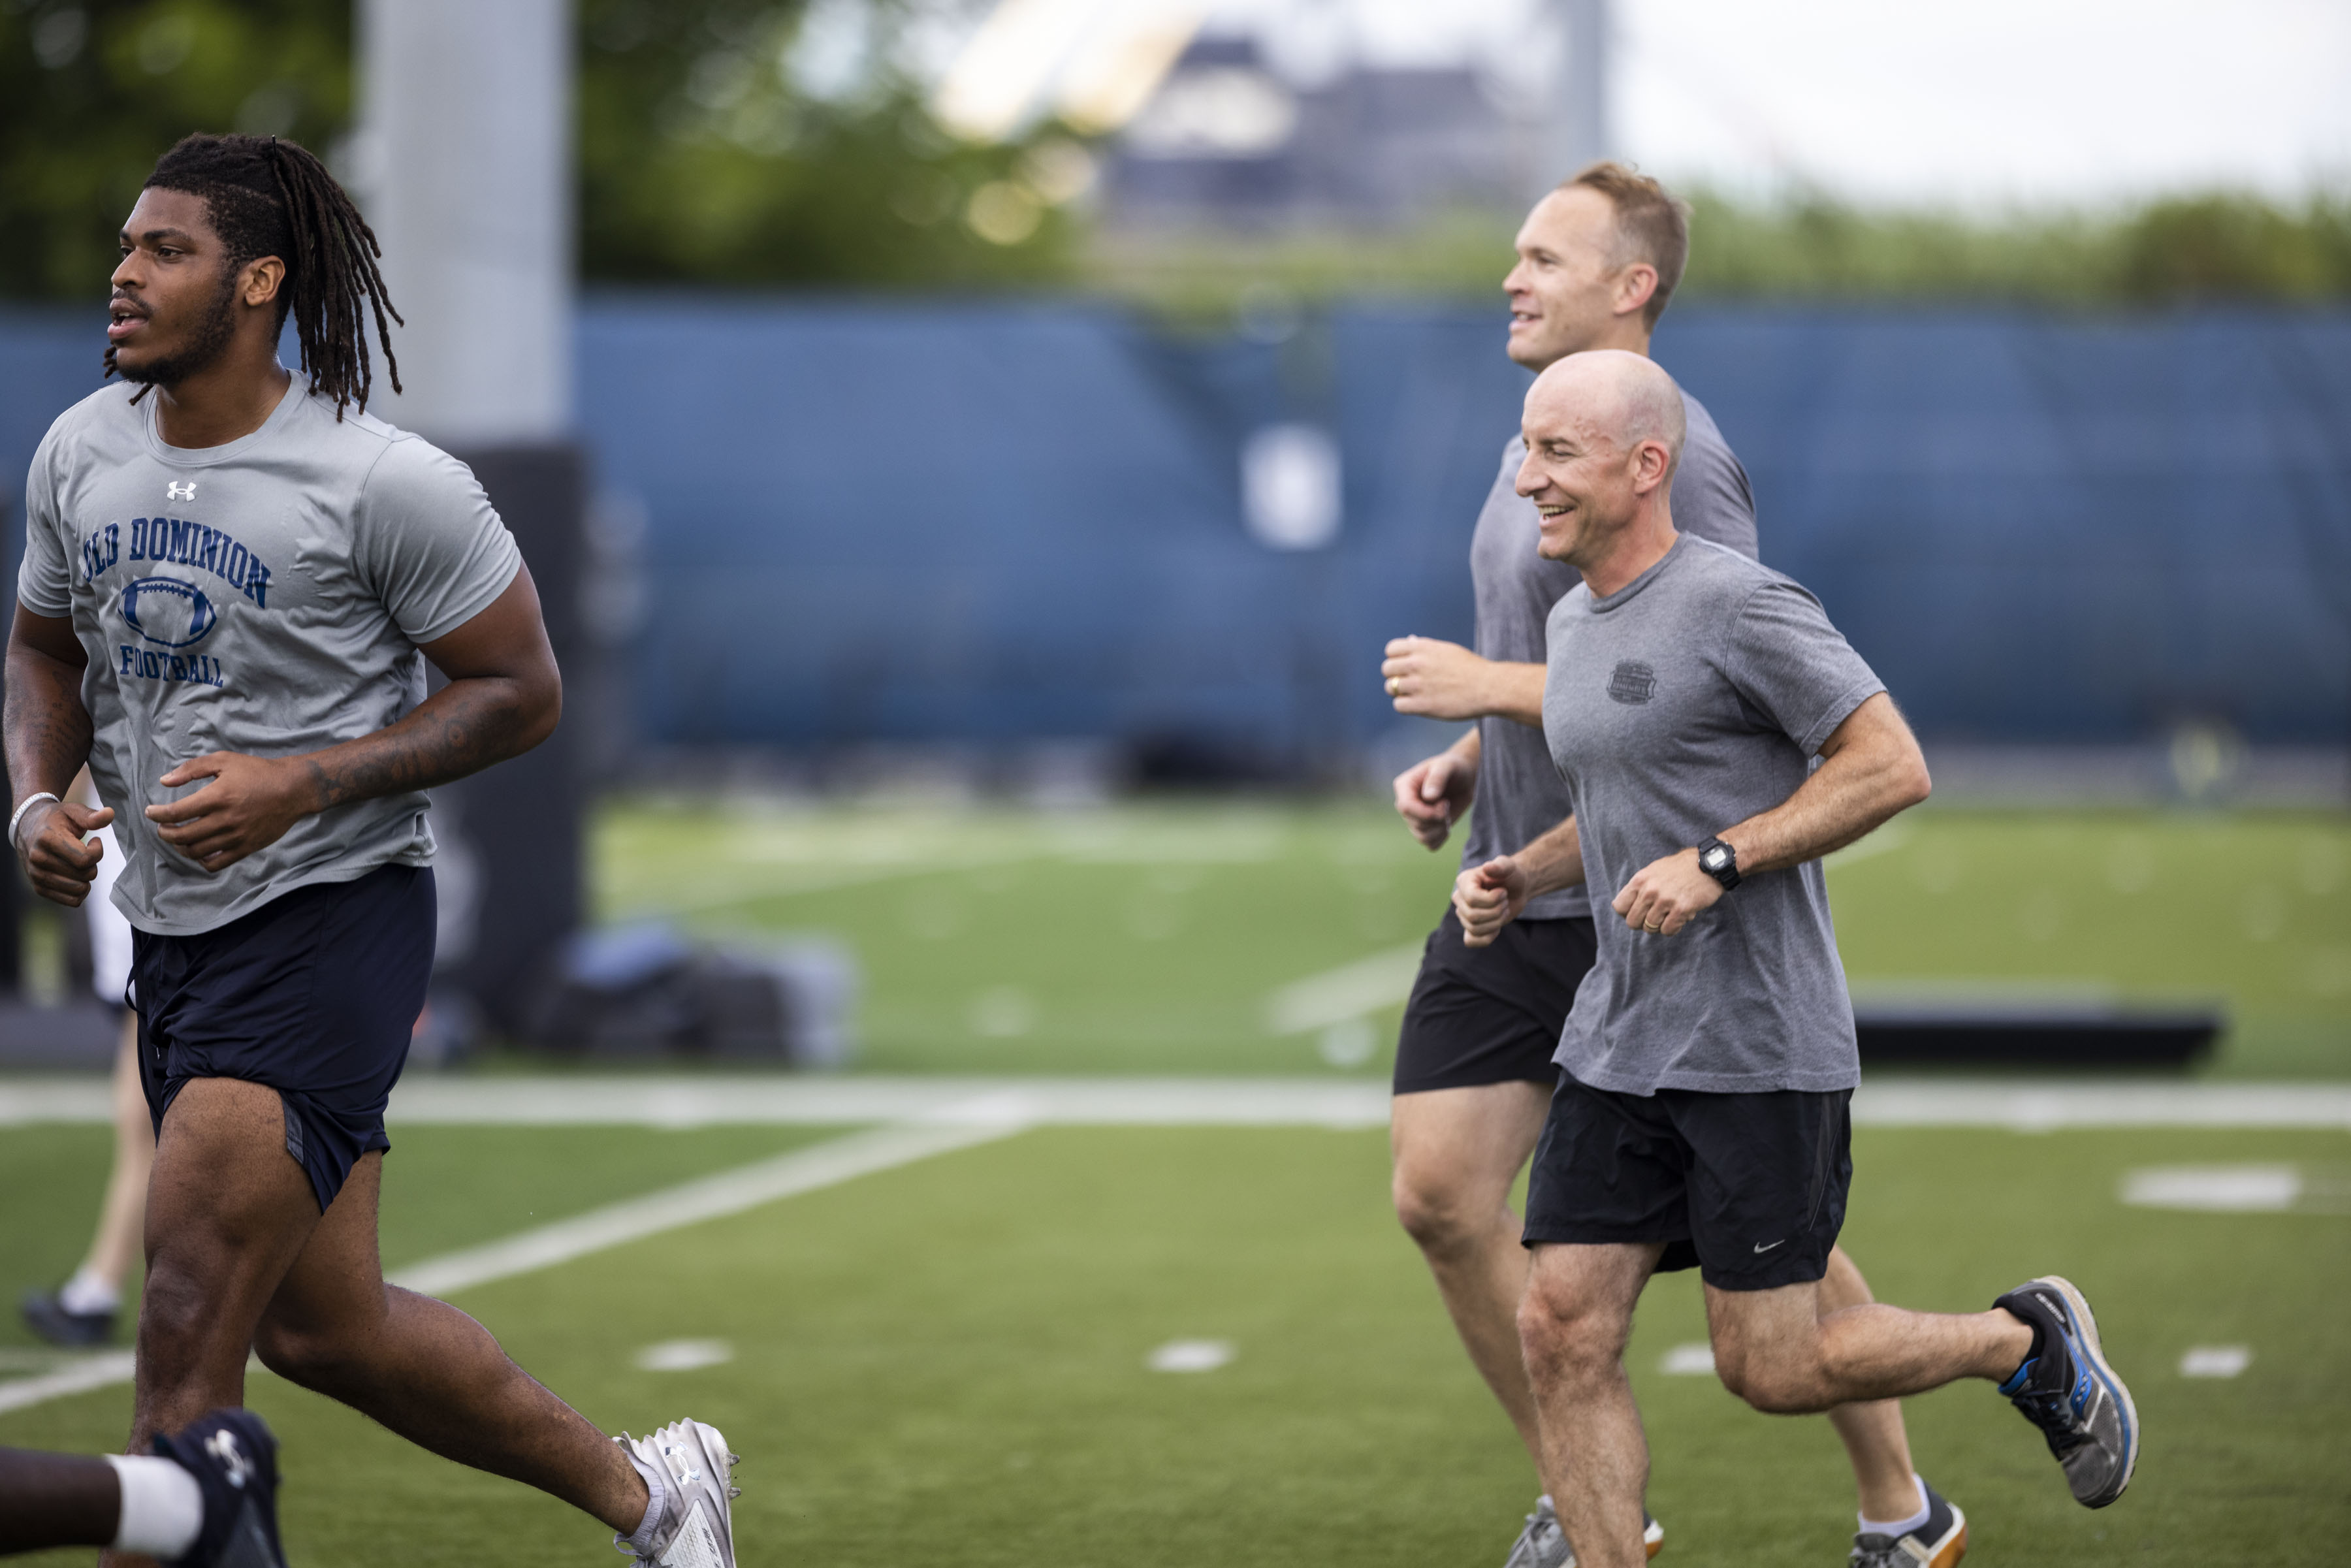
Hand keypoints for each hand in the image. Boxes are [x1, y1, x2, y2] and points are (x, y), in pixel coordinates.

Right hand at [16, 800, 111, 906]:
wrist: (28, 828)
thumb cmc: (56, 819)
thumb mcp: (73, 811)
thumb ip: (91, 816)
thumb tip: (110, 813)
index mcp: (47, 839)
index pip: (85, 859)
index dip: (98, 851)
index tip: (95, 842)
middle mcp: (38, 859)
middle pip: (85, 875)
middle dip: (93, 865)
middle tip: (86, 853)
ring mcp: (37, 875)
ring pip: (79, 890)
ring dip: (87, 879)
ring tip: (80, 865)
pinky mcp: (39, 888)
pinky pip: (71, 901)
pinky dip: (80, 892)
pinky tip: (77, 877)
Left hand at [144, 753, 319, 872]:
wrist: (294, 789)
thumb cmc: (258, 772)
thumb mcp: (225, 760)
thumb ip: (192, 769)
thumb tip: (165, 781)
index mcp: (218, 796)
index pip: (177, 812)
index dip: (158, 814)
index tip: (151, 812)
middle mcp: (225, 819)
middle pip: (183, 835)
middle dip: (165, 832)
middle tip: (162, 827)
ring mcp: (236, 836)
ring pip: (197, 851)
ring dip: (180, 847)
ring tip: (178, 839)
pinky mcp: (247, 848)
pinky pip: (217, 863)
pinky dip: (202, 861)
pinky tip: (199, 851)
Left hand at [1382, 636, 1496, 720]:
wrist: (1489, 687)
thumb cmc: (1471, 668)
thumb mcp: (1447, 650)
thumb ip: (1426, 648)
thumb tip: (1409, 642)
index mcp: (1422, 648)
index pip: (1391, 650)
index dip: (1395, 659)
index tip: (1403, 666)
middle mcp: (1417, 664)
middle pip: (1387, 669)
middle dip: (1395, 676)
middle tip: (1407, 682)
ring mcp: (1418, 685)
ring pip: (1390, 688)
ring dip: (1399, 692)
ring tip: (1413, 694)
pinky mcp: (1422, 705)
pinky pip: (1398, 705)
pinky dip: (1405, 706)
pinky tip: (1417, 705)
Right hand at [1393, 749, 1475, 849]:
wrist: (1465, 777)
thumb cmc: (1454, 767)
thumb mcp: (1447, 766)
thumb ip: (1437, 778)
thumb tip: (1429, 797)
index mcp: (1404, 786)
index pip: (1405, 807)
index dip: (1425, 812)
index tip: (1444, 806)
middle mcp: (1406, 804)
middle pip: (1415, 824)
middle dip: (1437, 820)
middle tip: (1447, 805)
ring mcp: (1415, 818)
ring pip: (1422, 837)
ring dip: (1440, 830)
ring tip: (1447, 815)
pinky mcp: (1426, 829)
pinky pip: (1430, 844)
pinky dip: (1441, 838)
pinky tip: (1447, 825)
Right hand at [1454, 855, 1529, 945]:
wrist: (1516, 889)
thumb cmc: (1511, 876)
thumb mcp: (1510, 867)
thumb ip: (1501, 865)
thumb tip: (1488, 868)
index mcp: (1464, 881)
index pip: (1472, 899)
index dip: (1492, 900)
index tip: (1503, 892)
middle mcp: (1459, 897)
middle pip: (1472, 916)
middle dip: (1496, 912)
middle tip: (1505, 902)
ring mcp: (1463, 914)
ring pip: (1474, 929)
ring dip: (1496, 922)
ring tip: (1503, 910)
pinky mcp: (1470, 928)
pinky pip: (1471, 941)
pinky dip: (1487, 937)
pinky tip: (1497, 927)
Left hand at [1609, 847, 1722, 935]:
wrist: (1709, 865)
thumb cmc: (1681, 868)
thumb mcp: (1654, 871)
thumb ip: (1639, 887)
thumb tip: (1622, 907)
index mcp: (1640, 880)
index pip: (1619, 906)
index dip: (1627, 913)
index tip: (1637, 912)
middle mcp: (1649, 890)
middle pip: (1632, 922)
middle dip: (1642, 923)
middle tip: (1654, 917)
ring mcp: (1665, 900)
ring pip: (1650, 928)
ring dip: (1659, 925)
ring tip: (1669, 915)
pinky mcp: (1681, 909)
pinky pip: (1668, 930)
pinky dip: (1673, 928)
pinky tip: (1679, 918)